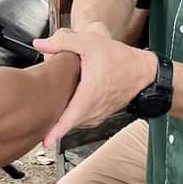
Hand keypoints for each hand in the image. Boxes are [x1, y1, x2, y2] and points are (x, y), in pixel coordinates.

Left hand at [32, 22, 158, 148]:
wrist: (142, 71)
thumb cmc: (119, 59)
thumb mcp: (89, 43)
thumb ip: (62, 42)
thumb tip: (40, 44)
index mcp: (88, 96)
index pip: (69, 118)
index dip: (56, 130)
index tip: (45, 141)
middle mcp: (92, 111)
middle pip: (65, 117)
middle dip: (51, 112)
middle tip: (40, 101)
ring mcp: (96, 116)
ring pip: (72, 118)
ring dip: (62, 111)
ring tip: (53, 96)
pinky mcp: (98, 116)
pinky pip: (79, 118)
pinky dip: (71, 111)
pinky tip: (67, 99)